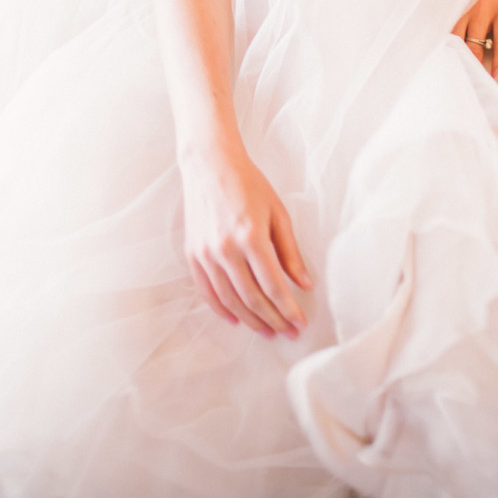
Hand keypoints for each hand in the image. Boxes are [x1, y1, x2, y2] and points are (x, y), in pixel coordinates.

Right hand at [179, 142, 312, 338]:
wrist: (210, 165)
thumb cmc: (248, 184)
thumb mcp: (277, 212)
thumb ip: (290, 251)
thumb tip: (304, 283)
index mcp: (251, 237)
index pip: (273, 286)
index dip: (288, 309)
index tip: (300, 323)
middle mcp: (226, 249)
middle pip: (252, 298)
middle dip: (273, 319)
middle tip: (288, 332)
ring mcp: (206, 254)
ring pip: (230, 300)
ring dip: (250, 320)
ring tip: (267, 330)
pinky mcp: (193, 254)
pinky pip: (207, 291)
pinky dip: (222, 309)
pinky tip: (236, 319)